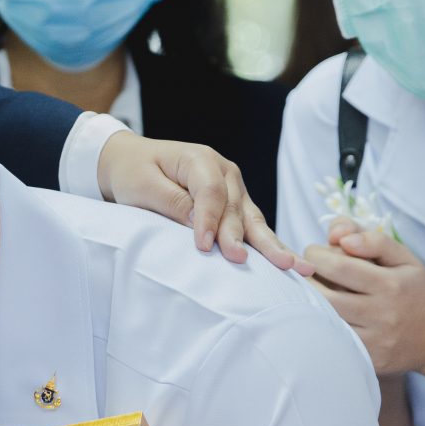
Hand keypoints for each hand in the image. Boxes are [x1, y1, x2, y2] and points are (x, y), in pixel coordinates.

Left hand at [100, 132, 307, 273]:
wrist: (130, 162)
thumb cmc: (133, 173)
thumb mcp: (143, 185)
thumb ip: (172, 202)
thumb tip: (199, 224)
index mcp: (200, 159)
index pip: (210, 192)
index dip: (209, 220)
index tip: (204, 247)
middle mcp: (224, 172)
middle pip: (236, 207)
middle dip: (239, 236)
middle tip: (241, 260)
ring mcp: (234, 188)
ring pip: (252, 219)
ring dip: (271, 244)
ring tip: (294, 266)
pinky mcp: (236, 205)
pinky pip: (253, 226)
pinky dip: (270, 245)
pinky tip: (291, 263)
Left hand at [302, 223, 424, 377]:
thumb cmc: (416, 291)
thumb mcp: (405, 258)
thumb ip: (373, 240)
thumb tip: (340, 237)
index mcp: (390, 284)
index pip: (338, 266)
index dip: (316, 256)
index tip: (314, 252)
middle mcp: (383, 314)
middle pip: (326, 297)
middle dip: (306, 281)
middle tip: (304, 273)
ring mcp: (375, 342)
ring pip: (326, 323)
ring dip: (309, 305)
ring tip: (309, 292)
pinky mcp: (370, 361)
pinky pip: (335, 343)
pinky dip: (322, 328)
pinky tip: (320, 316)